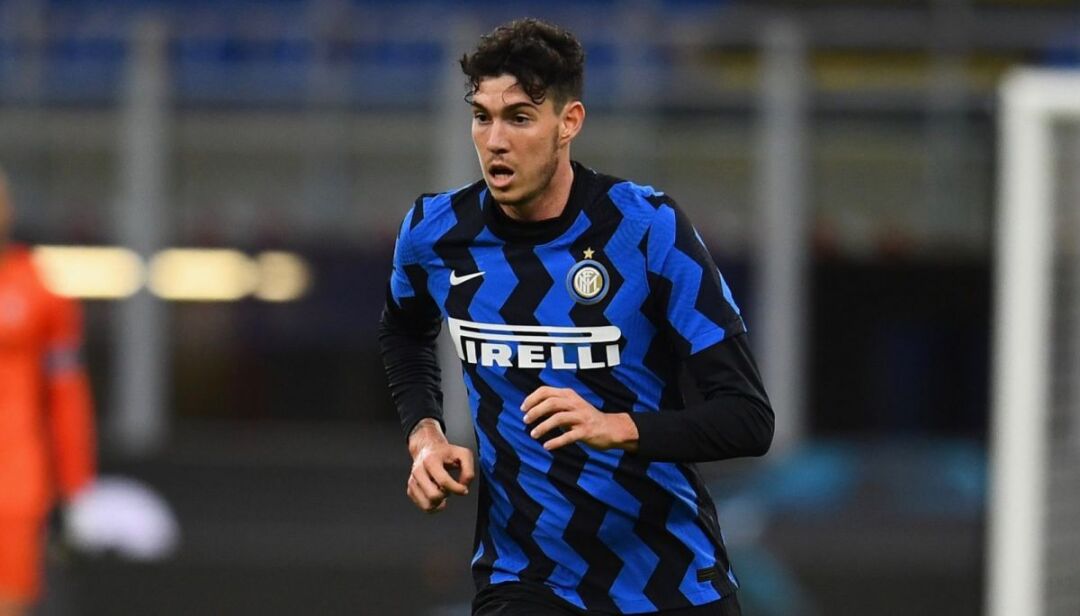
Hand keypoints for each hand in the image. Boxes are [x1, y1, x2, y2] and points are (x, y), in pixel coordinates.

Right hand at [406, 420, 474, 513]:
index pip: (444, 481)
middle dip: (446, 495)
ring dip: (439, 502)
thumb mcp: (463, 455)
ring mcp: (413, 481)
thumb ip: (468, 471)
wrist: (427, 449)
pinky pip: (424, 506)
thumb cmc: (446, 453)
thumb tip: (464, 486)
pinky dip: (433, 505)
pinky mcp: (411, 489)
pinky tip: (437, 494)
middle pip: (433, 495)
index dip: (457, 489)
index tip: (463, 490)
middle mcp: (418, 471)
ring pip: (427, 505)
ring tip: (443, 492)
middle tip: (449, 488)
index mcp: (431, 460)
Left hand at [520, 386, 638, 451]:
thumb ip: (554, 406)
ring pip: (558, 418)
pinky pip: (568, 436)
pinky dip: (556, 441)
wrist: (611, 428)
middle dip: (535, 411)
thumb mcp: (571, 407)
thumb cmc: (586, 418)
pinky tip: (547, 446)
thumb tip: (532, 409)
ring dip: (543, 427)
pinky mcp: (586, 431)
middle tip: (525, 421)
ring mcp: (581, 417)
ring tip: (533, 435)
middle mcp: (575, 404)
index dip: (532, 398)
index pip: (546, 391)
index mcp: (569, 395)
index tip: (523, 408)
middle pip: (551, 403)